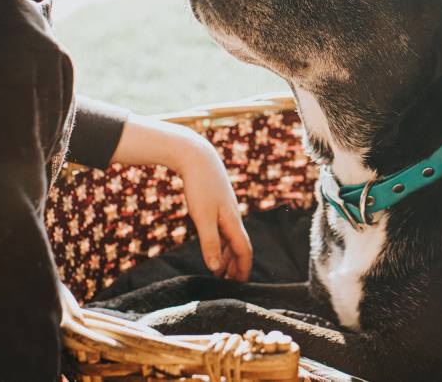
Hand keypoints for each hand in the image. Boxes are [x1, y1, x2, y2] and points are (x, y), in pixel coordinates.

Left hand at [175, 139, 252, 280]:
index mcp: (232, 221)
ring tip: (219, 270)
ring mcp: (225, 209)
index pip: (244, 250)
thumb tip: (216, 269)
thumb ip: (210, 243)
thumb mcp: (202, 218)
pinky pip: (223, 228)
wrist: (197, 157)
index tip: (240, 285)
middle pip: (239, 245)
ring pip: (231, 237)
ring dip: (227, 255)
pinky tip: (212, 244)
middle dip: (236, 265)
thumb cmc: (200, 186)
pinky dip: (220, 241)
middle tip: (228, 283)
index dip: (243, 268)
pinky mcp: (216, 203)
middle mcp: (232, 217)